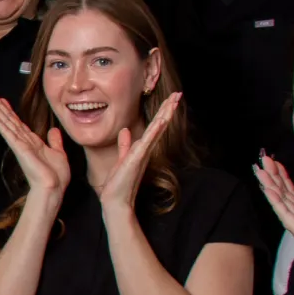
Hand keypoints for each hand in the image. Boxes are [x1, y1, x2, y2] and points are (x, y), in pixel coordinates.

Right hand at [0, 93, 69, 195]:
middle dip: (0, 107)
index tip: (3, 101)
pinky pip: (7, 132)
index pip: (19, 123)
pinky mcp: (19, 147)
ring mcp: (19, 144)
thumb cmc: (56, 176)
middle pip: (10, 120)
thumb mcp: (59, 153)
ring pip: (7, 123)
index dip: (10, 111)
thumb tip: (53, 130)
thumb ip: (54, 141)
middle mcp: (23, 142)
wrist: (53, 188)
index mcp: (32, 142)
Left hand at [99, 92, 180, 214]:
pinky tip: (162, 119)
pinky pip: (148, 141)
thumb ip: (125, 145)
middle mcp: (146, 150)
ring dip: (165, 114)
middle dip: (168, 109)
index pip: (155, 127)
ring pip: (157, 130)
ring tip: (174, 100)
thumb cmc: (118, 183)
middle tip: (178, 93)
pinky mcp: (138, 158)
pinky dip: (156, 130)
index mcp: (142, 149)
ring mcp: (143, 154)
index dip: (162, 112)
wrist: (115, 201)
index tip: (170, 99)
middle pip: (160, 125)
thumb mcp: (122, 159)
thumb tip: (126, 131)